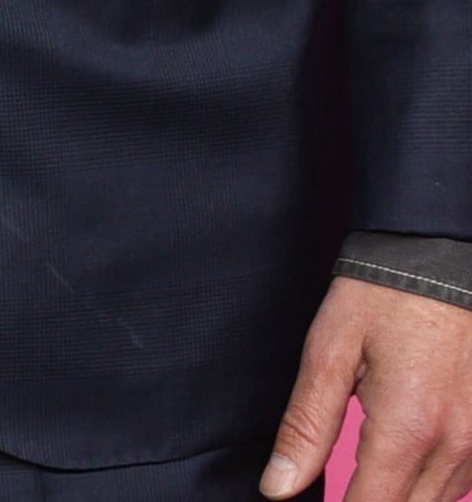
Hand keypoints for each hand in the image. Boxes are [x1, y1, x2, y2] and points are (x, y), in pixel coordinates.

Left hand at [264, 277, 471, 501]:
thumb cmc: (381, 295)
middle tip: (341, 481)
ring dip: (398, 498)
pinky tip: (401, 460)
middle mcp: (454, 446)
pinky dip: (429, 486)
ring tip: (365, 471)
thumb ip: (305, 426)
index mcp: (407, 427)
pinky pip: (460, 484)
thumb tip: (278, 489)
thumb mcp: (329, 349)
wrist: (439, 254)